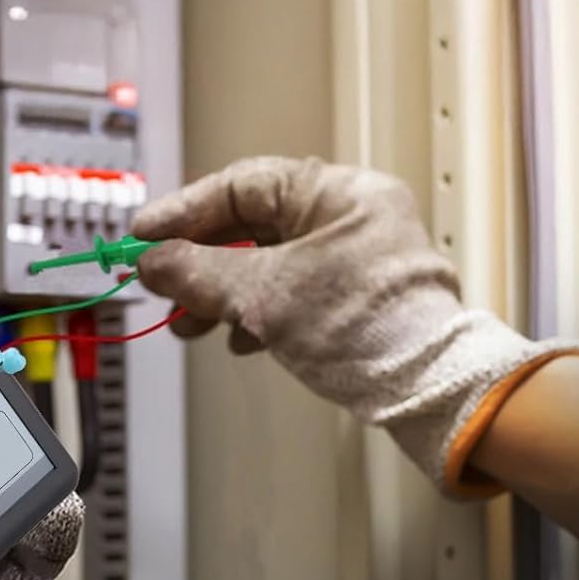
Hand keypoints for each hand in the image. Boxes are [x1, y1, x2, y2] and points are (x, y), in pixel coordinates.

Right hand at [133, 156, 578, 492]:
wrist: (435, 394)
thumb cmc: (361, 328)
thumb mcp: (263, 295)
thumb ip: (198, 272)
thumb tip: (150, 262)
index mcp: (339, 191)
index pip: (242, 185)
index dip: (185, 212)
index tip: (143, 237)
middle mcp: (352, 215)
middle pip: (254, 225)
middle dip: (201, 262)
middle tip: (159, 285)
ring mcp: (360, 258)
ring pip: (271, 263)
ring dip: (223, 293)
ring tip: (188, 326)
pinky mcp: (361, 300)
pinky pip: (294, 292)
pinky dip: (258, 313)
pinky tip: (237, 341)